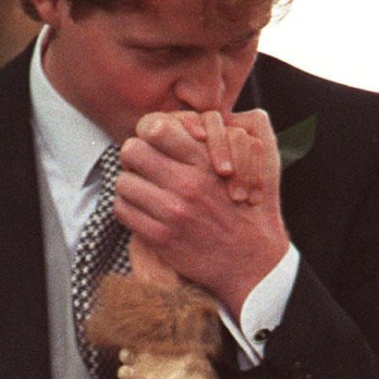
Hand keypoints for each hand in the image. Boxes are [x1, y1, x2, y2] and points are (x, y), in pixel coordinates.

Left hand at [115, 108, 287, 318]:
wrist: (253, 262)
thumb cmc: (252, 212)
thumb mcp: (255, 165)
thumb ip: (235, 135)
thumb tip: (215, 116)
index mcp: (207, 161)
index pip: (155, 128)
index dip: (150, 133)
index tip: (155, 144)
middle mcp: (188, 184)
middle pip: (132, 151)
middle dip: (135, 157)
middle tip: (143, 166)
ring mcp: (173, 212)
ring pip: (124, 182)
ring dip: (130, 185)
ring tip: (143, 190)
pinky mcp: (161, 238)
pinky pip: (123, 211)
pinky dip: (128, 208)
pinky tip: (142, 209)